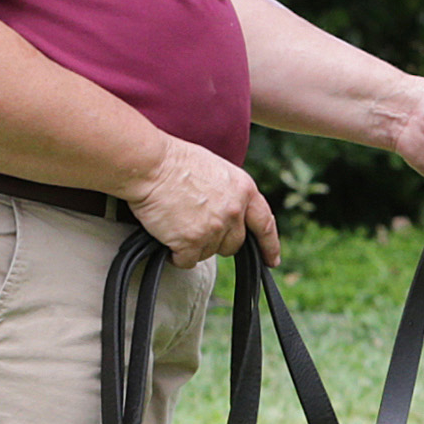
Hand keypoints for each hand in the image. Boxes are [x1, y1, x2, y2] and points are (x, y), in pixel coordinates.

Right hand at [129, 137, 281, 270]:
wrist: (151, 165)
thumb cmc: (176, 162)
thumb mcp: (218, 171)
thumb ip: (230, 194)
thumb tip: (229, 211)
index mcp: (244, 190)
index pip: (265, 224)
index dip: (270, 246)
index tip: (271, 260)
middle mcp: (234, 211)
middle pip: (234, 244)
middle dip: (217, 242)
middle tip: (195, 227)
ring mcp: (214, 228)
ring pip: (208, 253)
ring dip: (194, 245)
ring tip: (177, 223)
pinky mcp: (192, 241)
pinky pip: (187, 260)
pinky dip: (177, 255)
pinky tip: (167, 238)